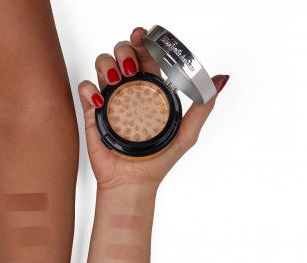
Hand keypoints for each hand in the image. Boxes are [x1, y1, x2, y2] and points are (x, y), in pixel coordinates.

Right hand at [78, 27, 228, 188]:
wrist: (133, 183)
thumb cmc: (157, 163)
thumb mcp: (186, 133)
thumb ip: (203, 107)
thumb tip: (221, 80)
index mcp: (150, 92)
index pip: (146, 57)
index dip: (144, 42)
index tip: (145, 36)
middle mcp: (129, 92)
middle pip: (122, 54)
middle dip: (125, 49)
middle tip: (131, 65)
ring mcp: (110, 101)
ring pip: (102, 65)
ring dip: (107, 65)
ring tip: (117, 80)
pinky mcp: (93, 115)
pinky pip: (85, 90)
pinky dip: (89, 89)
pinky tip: (100, 101)